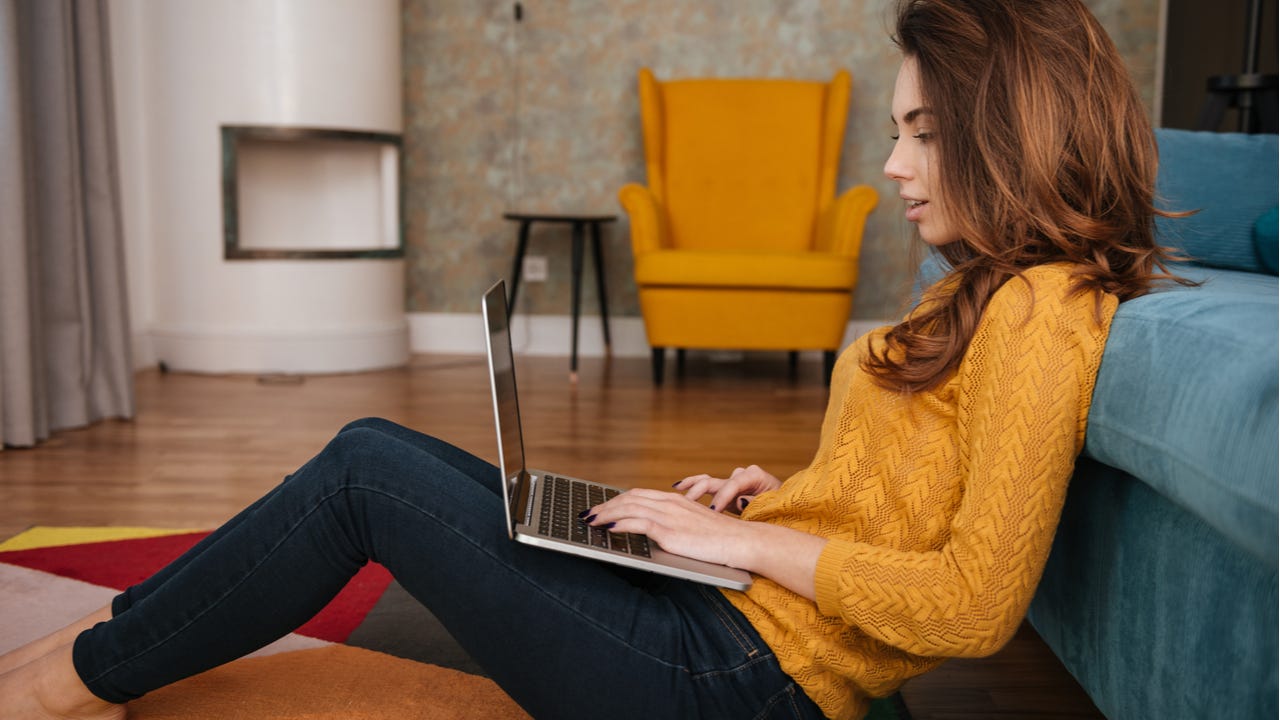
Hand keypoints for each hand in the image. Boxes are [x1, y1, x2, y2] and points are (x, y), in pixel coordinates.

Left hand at [583, 489, 755, 568]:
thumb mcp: (694, 526)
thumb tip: (657, 532)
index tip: (602, 507)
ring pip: (629, 508)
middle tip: (589, 514)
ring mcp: (670, 516)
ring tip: (591, 521)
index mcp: (675, 500)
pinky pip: (639, 523)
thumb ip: (675, 524)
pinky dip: (620, 523)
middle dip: (606, 506)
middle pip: (629, 498)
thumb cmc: (722, 538)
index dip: (617, 500)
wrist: (742, 541)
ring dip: (606, 514)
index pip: (638, 495)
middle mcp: (670, 503)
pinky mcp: (670, 531)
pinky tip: (608, 528)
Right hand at [672, 465, 782, 514]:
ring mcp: (733, 482)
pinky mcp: (727, 491)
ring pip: (708, 481)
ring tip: (676, 491)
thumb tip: (740, 500)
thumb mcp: (772, 507)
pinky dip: (694, 488)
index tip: (714, 511)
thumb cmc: (781, 509)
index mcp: (754, 476)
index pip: (734, 484)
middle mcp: (741, 476)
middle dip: (702, 492)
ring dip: (692, 487)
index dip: (723, 497)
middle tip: (689, 504)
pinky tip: (679, 489)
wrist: (785, 510)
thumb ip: (755, 504)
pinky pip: (707, 487)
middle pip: (716, 481)